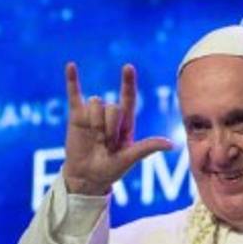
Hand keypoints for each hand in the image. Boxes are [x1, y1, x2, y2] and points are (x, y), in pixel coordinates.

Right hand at [60, 62, 171, 195]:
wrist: (86, 178)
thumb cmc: (110, 170)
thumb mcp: (129, 159)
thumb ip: (146, 148)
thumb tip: (171, 144)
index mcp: (125, 123)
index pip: (128, 98)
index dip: (128, 83)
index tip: (128, 67)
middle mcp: (109, 115)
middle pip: (111, 106)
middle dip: (108, 127)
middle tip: (106, 144)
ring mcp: (93, 114)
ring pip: (95, 103)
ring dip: (95, 122)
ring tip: (94, 139)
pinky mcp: (76, 117)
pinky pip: (74, 95)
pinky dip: (72, 80)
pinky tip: (71, 65)